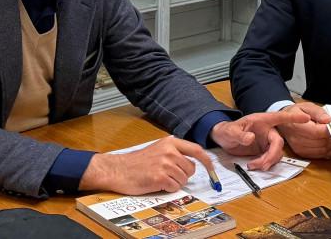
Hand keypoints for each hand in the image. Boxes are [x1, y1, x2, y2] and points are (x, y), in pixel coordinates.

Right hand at [79, 136, 210, 194]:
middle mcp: (169, 151)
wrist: (119, 169)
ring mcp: (165, 164)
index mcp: (170, 142)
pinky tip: (157, 183)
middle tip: (169, 175)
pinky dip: (168, 188)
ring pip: (183, 179)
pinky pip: (174, 187)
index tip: (212, 169)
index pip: (196, 150)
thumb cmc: (137, 162)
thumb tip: (194, 163)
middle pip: (191, 168)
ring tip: (160, 178)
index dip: (207, 161)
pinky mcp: (160, 177)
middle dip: (183, 175)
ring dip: (174, 182)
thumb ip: (175, 152)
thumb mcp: (158, 149)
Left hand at [210, 109, 311, 169]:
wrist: (223, 138)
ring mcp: (266, 141)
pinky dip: (265, 164)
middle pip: (279, 143)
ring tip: (253, 165)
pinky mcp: (264, 151)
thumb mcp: (230, 131)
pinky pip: (270, 159)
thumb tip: (250, 138)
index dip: (293, 118)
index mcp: (262, 121)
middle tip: (262, 164)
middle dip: (272, 155)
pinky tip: (254, 165)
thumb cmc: (227, 130)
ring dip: (268, 161)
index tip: (306, 118)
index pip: (280, 117)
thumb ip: (240, 135)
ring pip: (276, 153)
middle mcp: (267, 131)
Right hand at [276, 102, 330, 159]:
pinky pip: (320, 156)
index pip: (317, 132)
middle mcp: (297, 139)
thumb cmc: (296, 113)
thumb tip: (328, 120)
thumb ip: (318, 112)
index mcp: (296, 126)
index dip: (330, 131)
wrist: (284, 122)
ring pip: (322, 151)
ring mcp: (299, 148)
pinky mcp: (303, 154)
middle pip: (321, 143)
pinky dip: (330, 152)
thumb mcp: (306, 106)